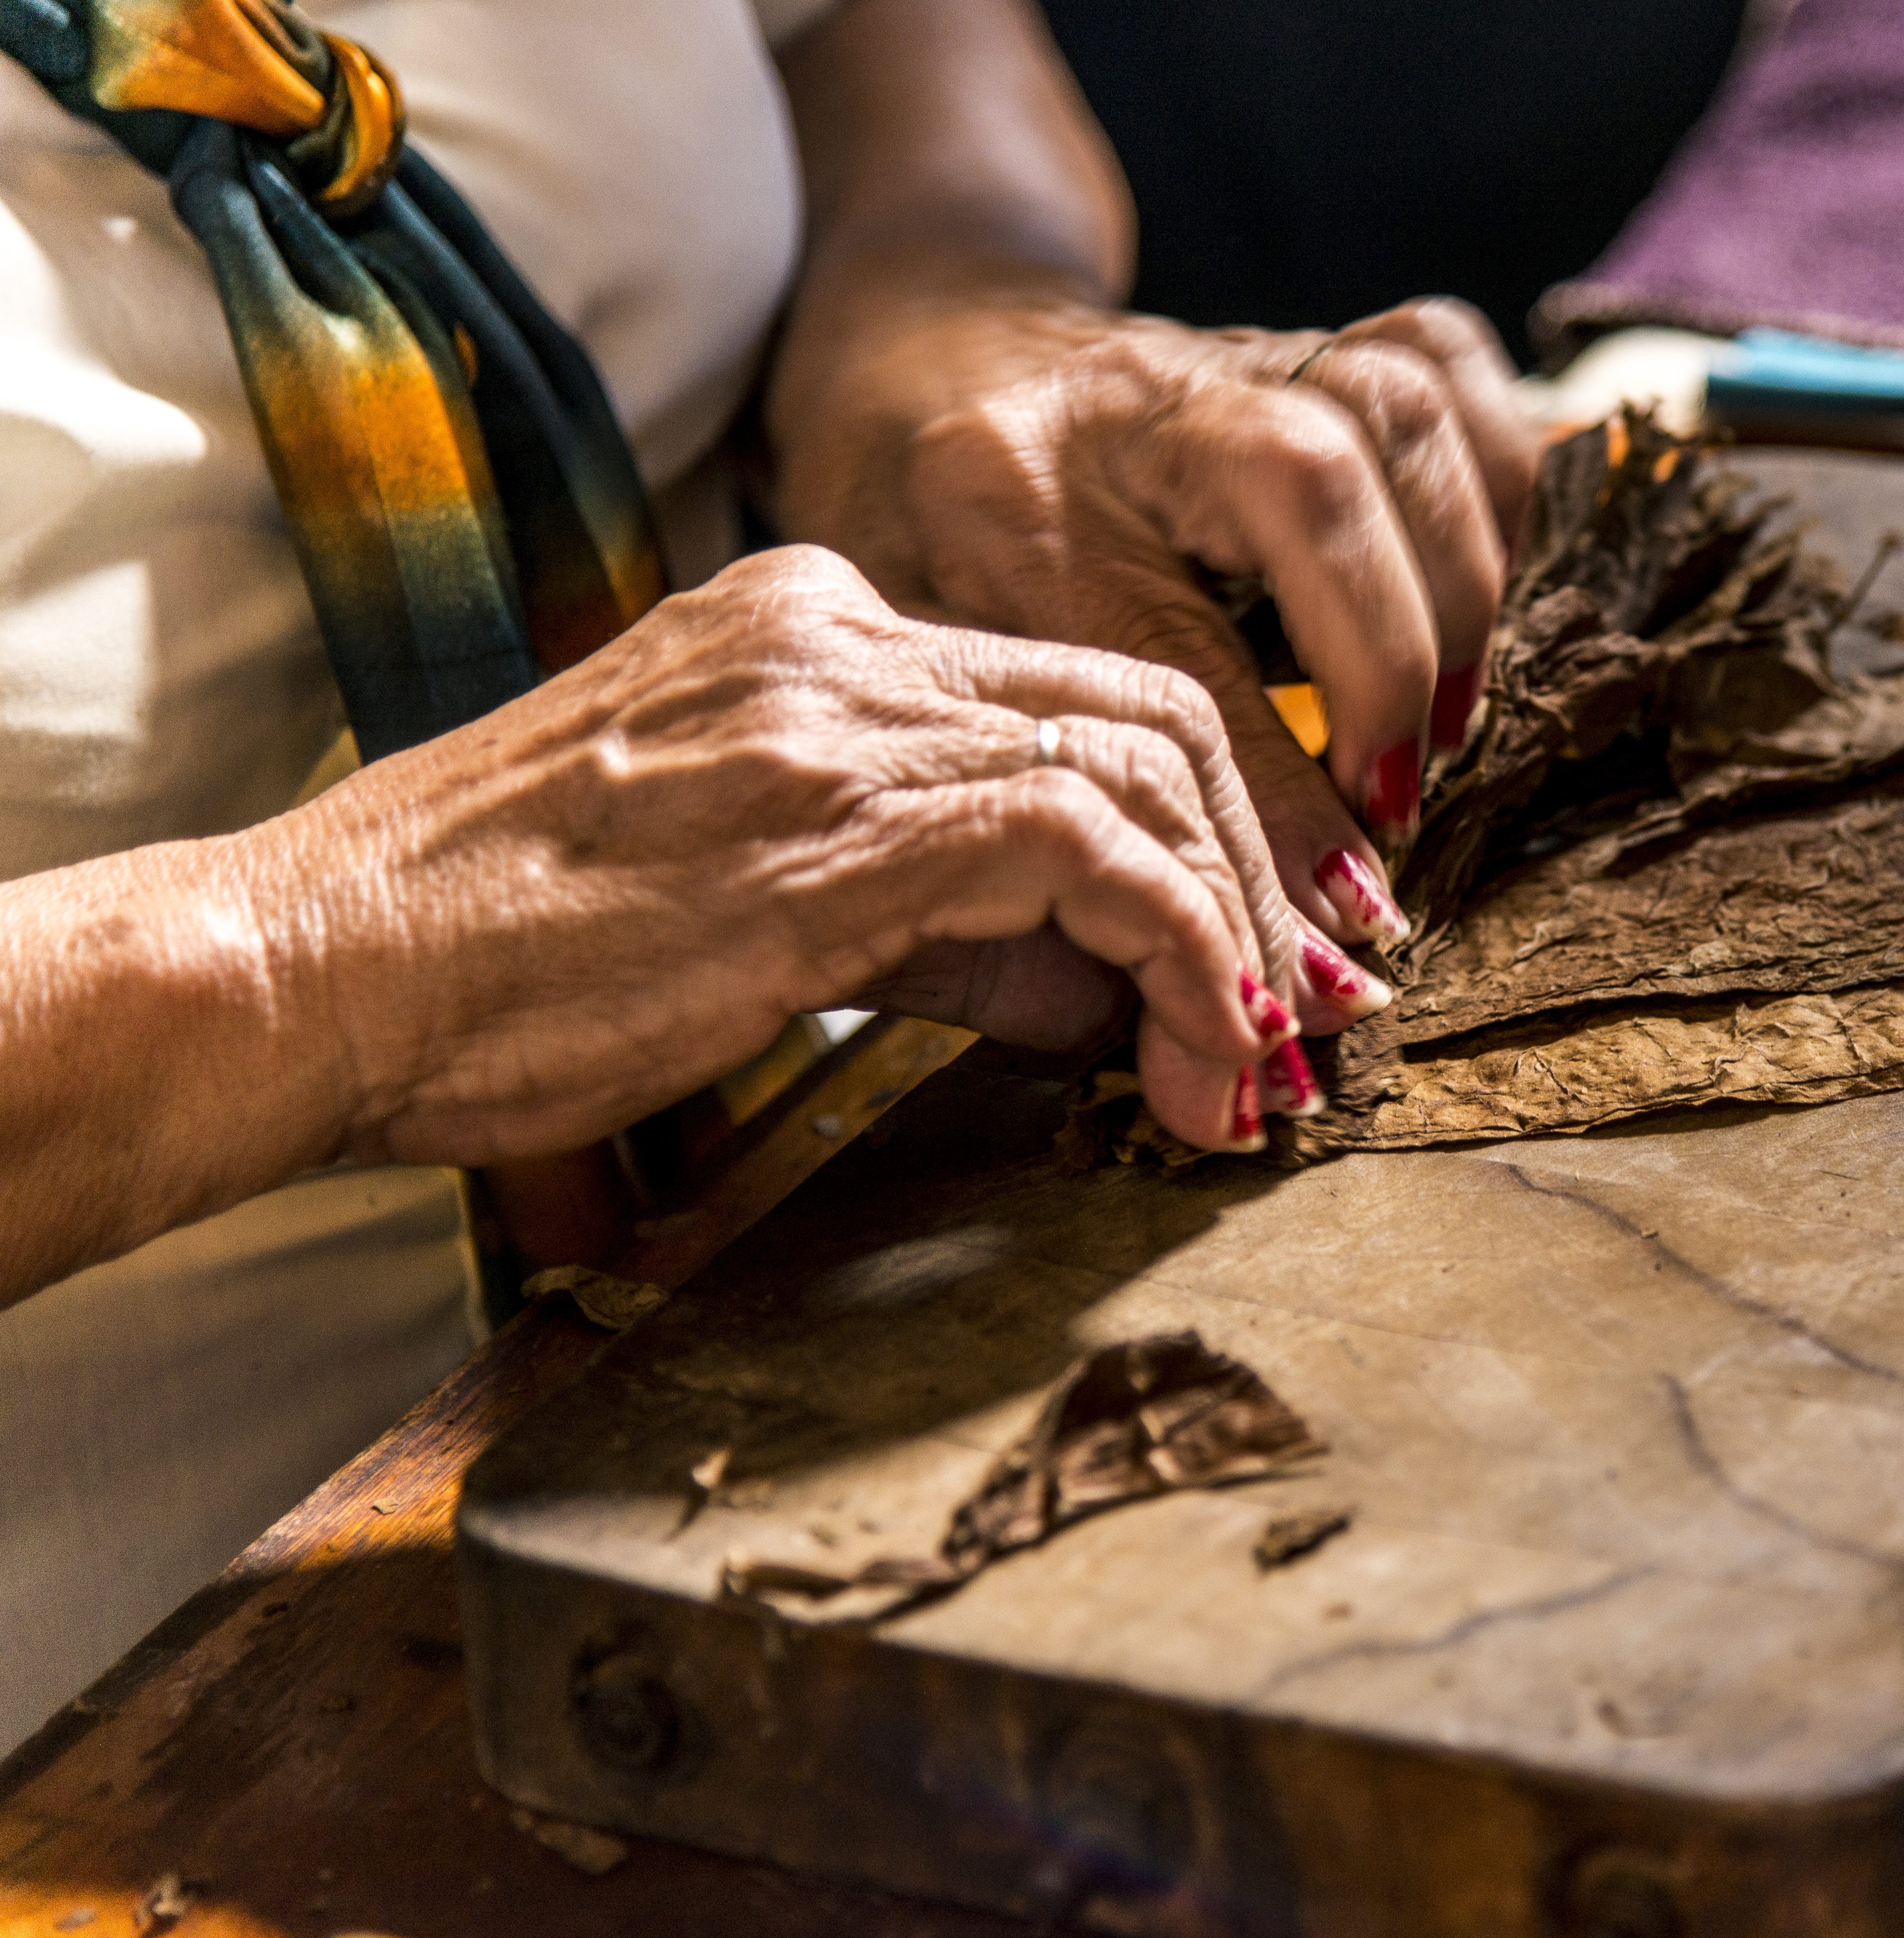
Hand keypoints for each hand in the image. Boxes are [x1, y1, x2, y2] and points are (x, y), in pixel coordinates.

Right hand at [260, 547, 1304, 1161]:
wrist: (316, 968)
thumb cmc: (500, 959)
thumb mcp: (752, 904)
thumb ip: (938, 919)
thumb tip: (1093, 983)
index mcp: (805, 628)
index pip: (1078, 694)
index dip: (1199, 828)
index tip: (1255, 953)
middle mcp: (834, 634)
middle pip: (1149, 709)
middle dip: (1258, 870)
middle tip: (1307, 1009)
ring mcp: (833, 709)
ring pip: (1144, 769)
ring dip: (1236, 932)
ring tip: (1264, 1063)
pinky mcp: (833, 815)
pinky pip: (1088, 849)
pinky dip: (1180, 949)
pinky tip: (1202, 1047)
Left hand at [769, 287, 1537, 973]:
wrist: (915, 363)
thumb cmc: (909, 556)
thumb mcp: (923, 685)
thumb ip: (1048, 829)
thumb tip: (1214, 1011)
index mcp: (1000, 497)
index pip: (1171, 657)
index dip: (1279, 801)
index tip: (1344, 925)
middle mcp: (1118, 404)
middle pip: (1302, 482)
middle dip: (1384, 659)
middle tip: (1396, 799)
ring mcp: (1218, 353)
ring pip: (1389, 402)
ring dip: (1453, 572)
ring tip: (1445, 711)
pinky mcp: (1295, 340)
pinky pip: (1439, 349)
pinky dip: (1494, 464)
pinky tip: (1482, 574)